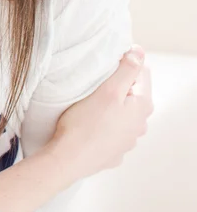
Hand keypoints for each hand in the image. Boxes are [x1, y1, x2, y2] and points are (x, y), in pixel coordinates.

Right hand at [50, 44, 153, 181]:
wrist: (68, 159)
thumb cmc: (85, 123)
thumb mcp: (108, 90)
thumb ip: (127, 69)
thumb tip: (140, 52)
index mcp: (142, 107)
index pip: (142, 73)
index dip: (124, 64)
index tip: (104, 65)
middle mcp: (140, 126)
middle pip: (132, 94)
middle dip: (116, 86)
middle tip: (94, 84)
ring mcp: (127, 141)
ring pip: (121, 113)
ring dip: (110, 106)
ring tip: (89, 104)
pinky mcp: (113, 152)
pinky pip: (111, 130)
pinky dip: (103, 124)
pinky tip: (89, 124)